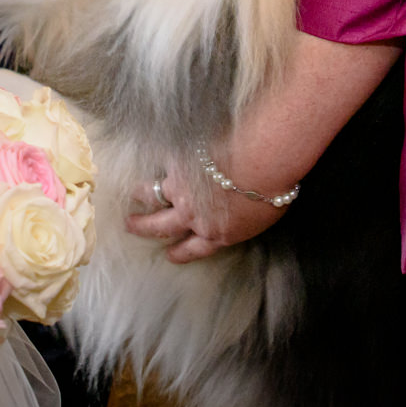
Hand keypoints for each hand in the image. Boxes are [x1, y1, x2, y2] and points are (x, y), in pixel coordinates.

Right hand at [122, 162, 285, 263]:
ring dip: (142, 194)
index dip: (180, 253)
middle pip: (162, 226)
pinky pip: (161, 158)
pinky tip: (149, 151)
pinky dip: (156, 157)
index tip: (169, 255)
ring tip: (134, 193)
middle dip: (144, 228)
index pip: (194, 248)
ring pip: (153, 193)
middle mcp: (193, 215)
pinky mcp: (177, 160)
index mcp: (218, 233)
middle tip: (131, 226)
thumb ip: (244, 218)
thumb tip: (240, 210)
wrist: (261, 159)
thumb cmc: (274, 188)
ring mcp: (181, 187)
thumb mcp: (263, 215)